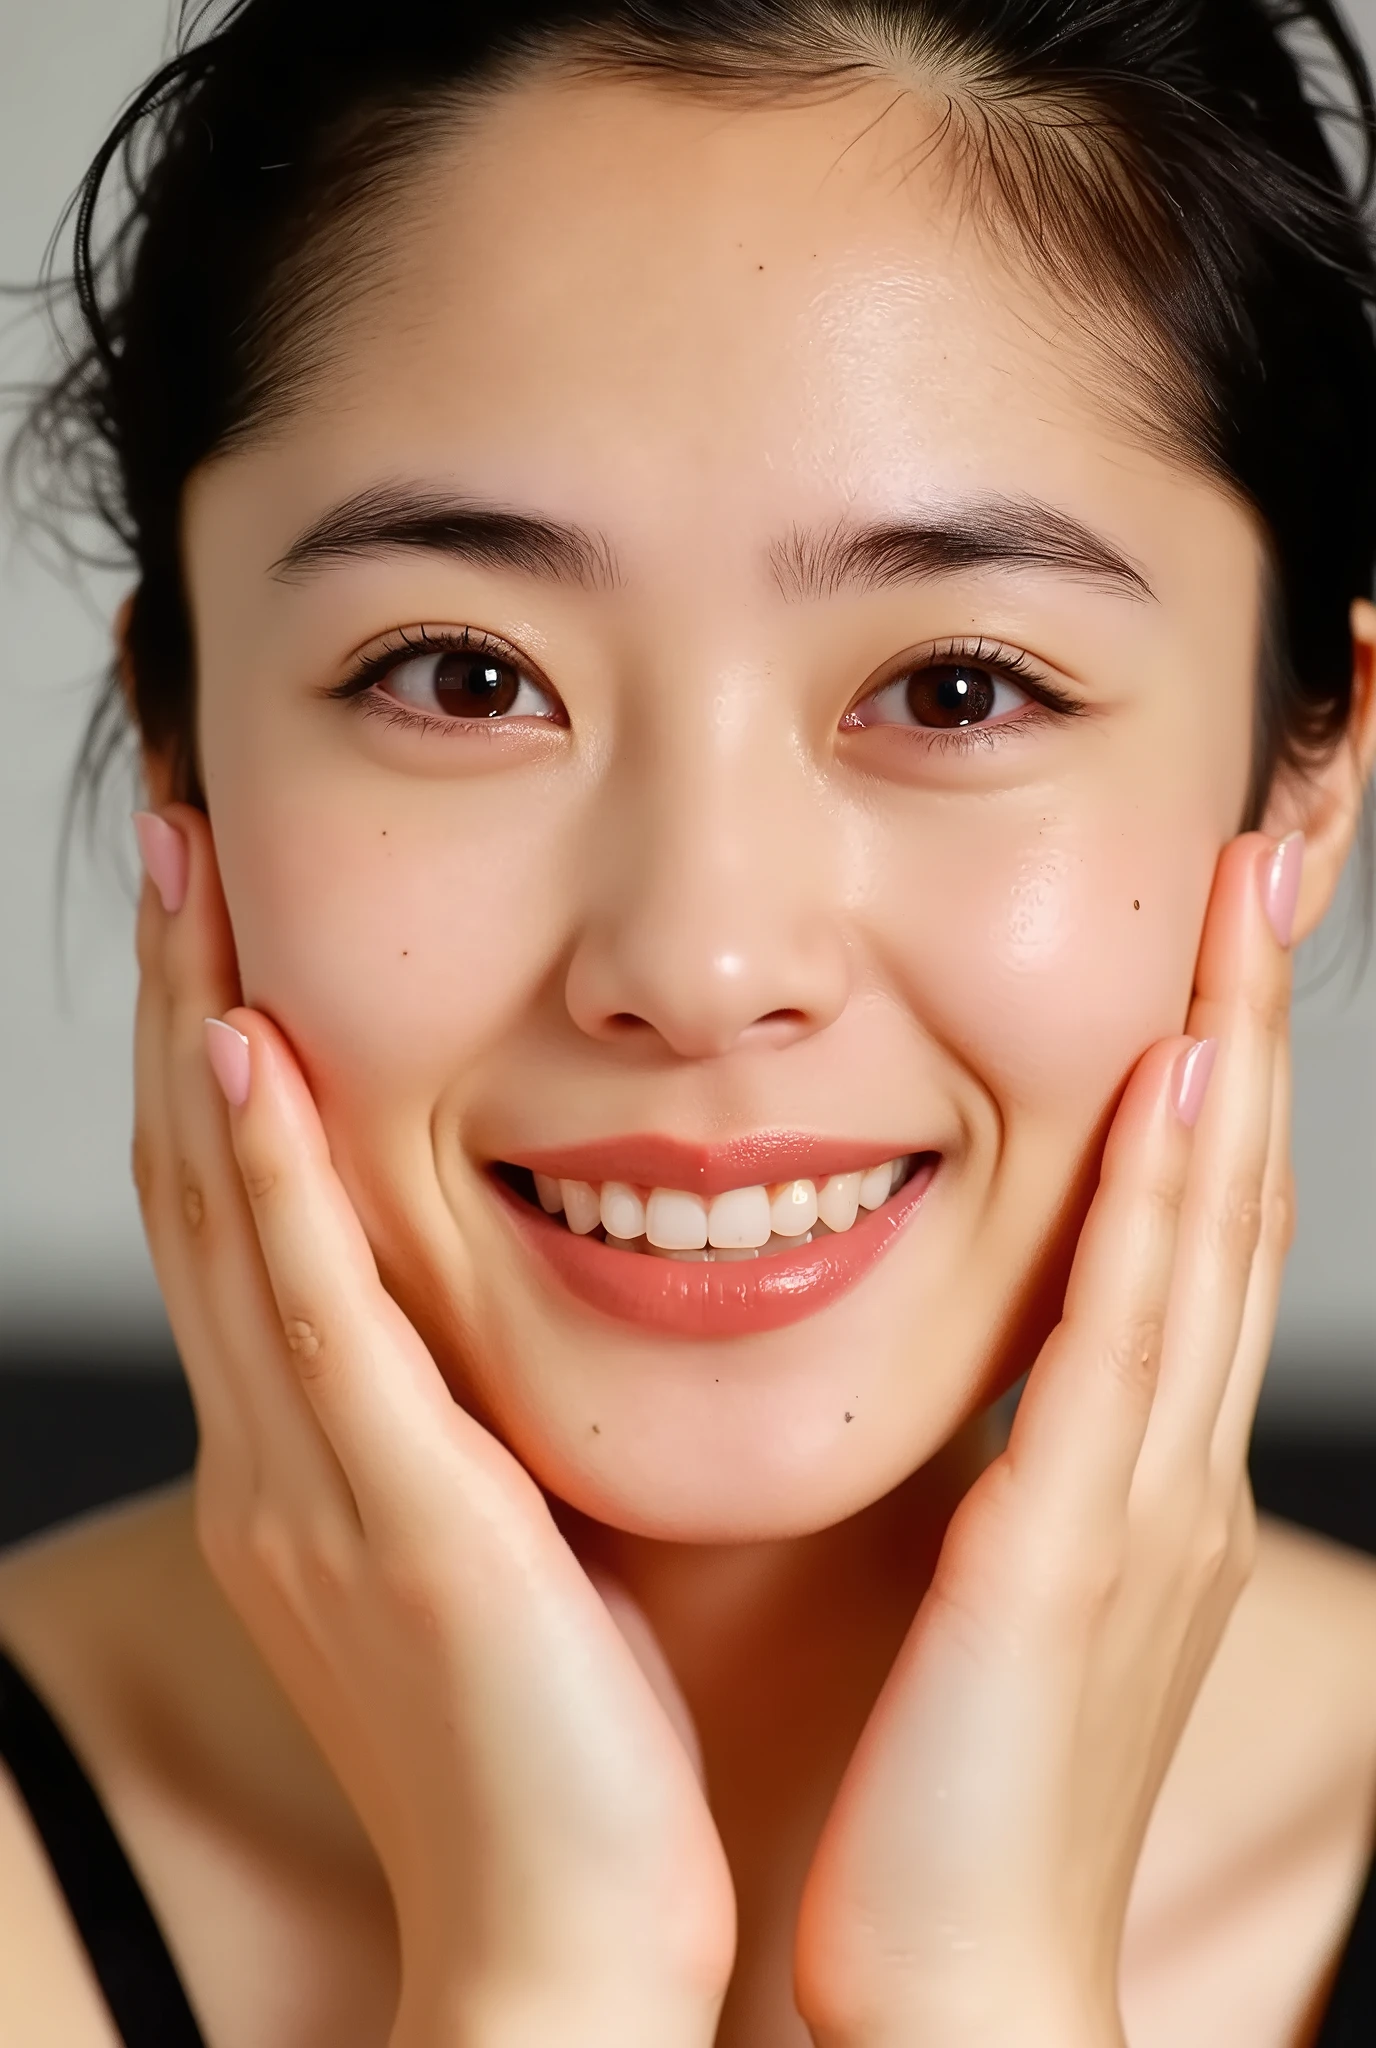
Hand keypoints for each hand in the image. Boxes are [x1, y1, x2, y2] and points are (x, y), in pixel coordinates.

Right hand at [131, 805, 734, 2047]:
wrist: (573, 1949)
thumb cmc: (574, 1751)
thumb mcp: (512, 1545)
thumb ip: (493, 1421)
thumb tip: (545, 1300)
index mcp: (315, 1457)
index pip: (244, 1209)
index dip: (214, 1047)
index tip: (229, 905)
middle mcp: (280, 1452)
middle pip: (200, 1175)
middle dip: (175, 992)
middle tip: (174, 833)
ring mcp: (315, 1483)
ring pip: (227, 1212)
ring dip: (195, 1027)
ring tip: (187, 867)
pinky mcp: (395, 1519)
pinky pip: (313, 1318)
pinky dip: (269, 1176)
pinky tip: (251, 1047)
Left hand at [794, 832, 1296, 2047]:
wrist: (959, 1991)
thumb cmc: (952, 1800)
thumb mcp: (992, 1595)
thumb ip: (1001, 1472)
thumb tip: (979, 1375)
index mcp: (1140, 1466)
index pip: (1196, 1223)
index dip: (1219, 1067)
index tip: (1214, 932)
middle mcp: (1172, 1459)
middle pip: (1234, 1191)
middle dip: (1255, 1014)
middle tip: (1271, 853)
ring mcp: (1144, 1496)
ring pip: (1210, 1230)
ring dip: (1231, 1055)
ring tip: (1245, 900)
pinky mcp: (1071, 1549)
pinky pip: (1127, 1342)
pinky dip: (1163, 1207)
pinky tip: (1179, 1086)